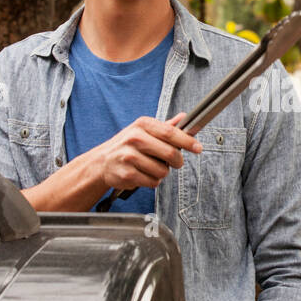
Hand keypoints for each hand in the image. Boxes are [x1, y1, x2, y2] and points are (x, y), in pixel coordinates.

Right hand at [84, 113, 200, 191]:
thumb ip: (166, 127)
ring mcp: (129, 157)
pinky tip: (143, 174)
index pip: (170, 132)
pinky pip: (153, 182)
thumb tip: (184, 117)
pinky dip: (152, 181)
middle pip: (170, 153)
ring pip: (163, 171)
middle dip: (177, 161)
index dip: (187, 141)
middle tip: (175, 162)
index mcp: (142, 125)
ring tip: (150, 167)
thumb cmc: (127, 145)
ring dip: (162, 172)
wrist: (102, 162)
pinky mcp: (127, 174)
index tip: (198, 148)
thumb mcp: (144, 130)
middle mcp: (134, 138)